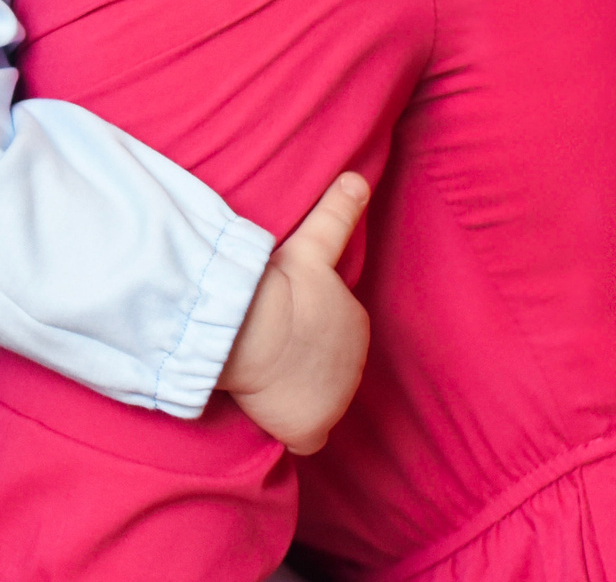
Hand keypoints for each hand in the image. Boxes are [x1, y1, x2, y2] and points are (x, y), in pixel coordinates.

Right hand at [215, 171, 370, 453]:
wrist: (257, 329)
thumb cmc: (281, 286)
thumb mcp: (315, 241)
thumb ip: (337, 215)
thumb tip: (357, 178)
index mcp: (355, 320)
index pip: (336, 327)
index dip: (305, 323)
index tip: (279, 317)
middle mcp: (354, 361)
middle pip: (328, 362)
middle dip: (303, 355)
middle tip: (265, 343)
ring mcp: (336, 397)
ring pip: (316, 394)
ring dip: (294, 388)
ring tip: (261, 374)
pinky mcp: (312, 427)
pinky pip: (308, 437)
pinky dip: (294, 430)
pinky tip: (275, 421)